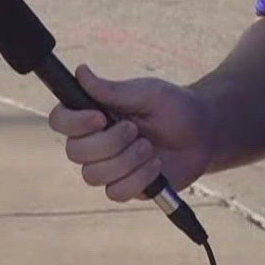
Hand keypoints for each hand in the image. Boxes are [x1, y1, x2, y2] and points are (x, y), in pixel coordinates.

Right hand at [46, 65, 214, 201]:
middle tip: (135, 129)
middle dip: (108, 143)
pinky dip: (138, 179)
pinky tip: (155, 166)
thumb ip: (111, 90)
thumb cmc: (174, 107)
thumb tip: (80, 71)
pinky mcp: (126, 187)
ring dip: (125, 161)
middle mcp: (95, 142)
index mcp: (94, 114)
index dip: (73, 122)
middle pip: (74, 152)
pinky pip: (116, 193)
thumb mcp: (146, 93)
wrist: (204, 134)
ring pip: (93, 175)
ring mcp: (109, 167)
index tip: (99, 117)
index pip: (60, 120)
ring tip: (149, 148)